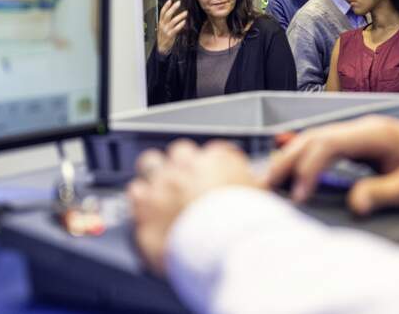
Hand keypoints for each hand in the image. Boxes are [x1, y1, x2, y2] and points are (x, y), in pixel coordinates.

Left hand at [127, 140, 260, 274]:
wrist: (223, 248)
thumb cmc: (245, 226)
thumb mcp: (263, 200)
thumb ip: (256, 187)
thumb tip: (260, 185)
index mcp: (219, 160)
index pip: (217, 151)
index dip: (217, 165)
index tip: (219, 176)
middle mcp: (188, 166)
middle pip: (181, 151)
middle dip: (184, 165)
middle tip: (189, 183)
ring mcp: (163, 183)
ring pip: (151, 162)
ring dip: (156, 173)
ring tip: (162, 190)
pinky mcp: (144, 206)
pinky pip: (135, 191)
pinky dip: (140, 198)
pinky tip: (149, 208)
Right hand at [156, 0, 187, 54]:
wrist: (161, 48)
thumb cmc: (164, 37)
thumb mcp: (163, 28)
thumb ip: (167, 21)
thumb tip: (172, 13)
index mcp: (160, 22)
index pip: (162, 12)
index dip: (166, 6)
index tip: (170, 0)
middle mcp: (163, 25)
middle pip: (167, 14)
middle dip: (173, 8)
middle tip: (179, 2)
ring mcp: (166, 30)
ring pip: (173, 21)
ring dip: (180, 16)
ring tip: (186, 12)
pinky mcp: (170, 35)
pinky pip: (175, 29)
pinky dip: (180, 25)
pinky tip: (184, 21)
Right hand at [265, 116, 398, 215]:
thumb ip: (383, 193)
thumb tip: (355, 204)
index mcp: (376, 134)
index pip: (329, 143)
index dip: (309, 167)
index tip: (298, 193)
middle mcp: (364, 127)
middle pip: (315, 136)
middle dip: (288, 159)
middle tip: (266, 184)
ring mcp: (361, 131)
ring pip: (316, 137)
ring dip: (292, 156)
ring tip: (270, 178)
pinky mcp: (360, 141)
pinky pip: (325, 143)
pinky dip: (305, 154)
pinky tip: (289, 163)